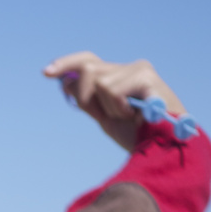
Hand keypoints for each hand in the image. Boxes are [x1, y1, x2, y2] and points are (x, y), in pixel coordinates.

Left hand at [43, 53, 186, 151]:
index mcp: (122, 75)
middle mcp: (131, 67)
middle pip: (87, 70)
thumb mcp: (106, 117)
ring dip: (107, 108)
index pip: (87, 61)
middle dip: (88, 99)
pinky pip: (110, 89)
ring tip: (128, 117)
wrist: (164, 151)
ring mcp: (140, 69)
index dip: (66, 64)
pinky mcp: (145, 76)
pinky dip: (116, 107)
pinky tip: (135, 115)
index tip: (46, 74)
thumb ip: (88, 99)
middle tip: (109, 117)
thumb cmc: (139, 138)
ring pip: (98, 82)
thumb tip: (66, 81)